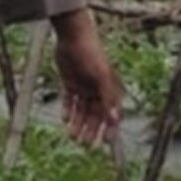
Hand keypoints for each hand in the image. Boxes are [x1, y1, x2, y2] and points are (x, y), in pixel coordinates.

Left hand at [53, 8, 121, 147]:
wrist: (73, 35)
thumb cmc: (92, 53)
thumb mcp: (102, 76)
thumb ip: (108, 98)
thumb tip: (116, 120)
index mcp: (109, 90)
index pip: (110, 114)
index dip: (108, 129)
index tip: (104, 143)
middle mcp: (96, 90)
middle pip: (94, 116)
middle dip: (90, 130)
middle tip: (84, 145)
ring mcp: (83, 87)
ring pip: (81, 111)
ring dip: (77, 124)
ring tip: (71, 136)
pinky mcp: (69, 82)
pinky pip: (69, 101)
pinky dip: (67, 110)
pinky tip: (64, 120)